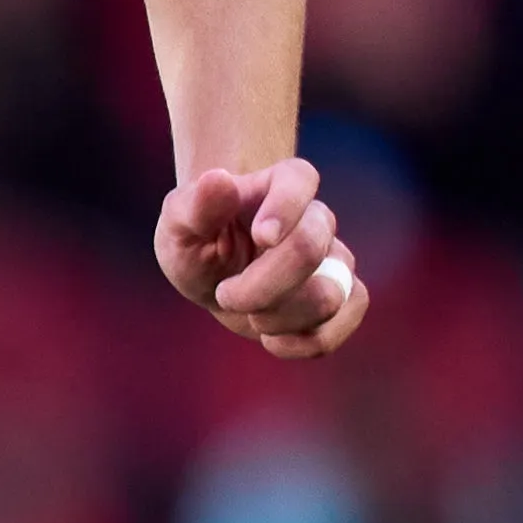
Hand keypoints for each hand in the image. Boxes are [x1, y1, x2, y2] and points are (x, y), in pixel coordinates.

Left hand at [157, 157, 368, 358]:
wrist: (212, 273)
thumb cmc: (197, 239)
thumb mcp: (179, 223)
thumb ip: (196, 205)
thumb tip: (218, 180)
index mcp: (280, 184)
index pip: (300, 180)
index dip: (284, 209)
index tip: (259, 236)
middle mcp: (316, 220)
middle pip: (309, 248)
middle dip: (261, 285)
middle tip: (224, 295)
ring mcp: (336, 260)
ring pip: (328, 296)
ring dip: (277, 317)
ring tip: (249, 313)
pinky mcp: (344, 299)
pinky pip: (342, 323)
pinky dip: (302, 343)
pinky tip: (271, 339)